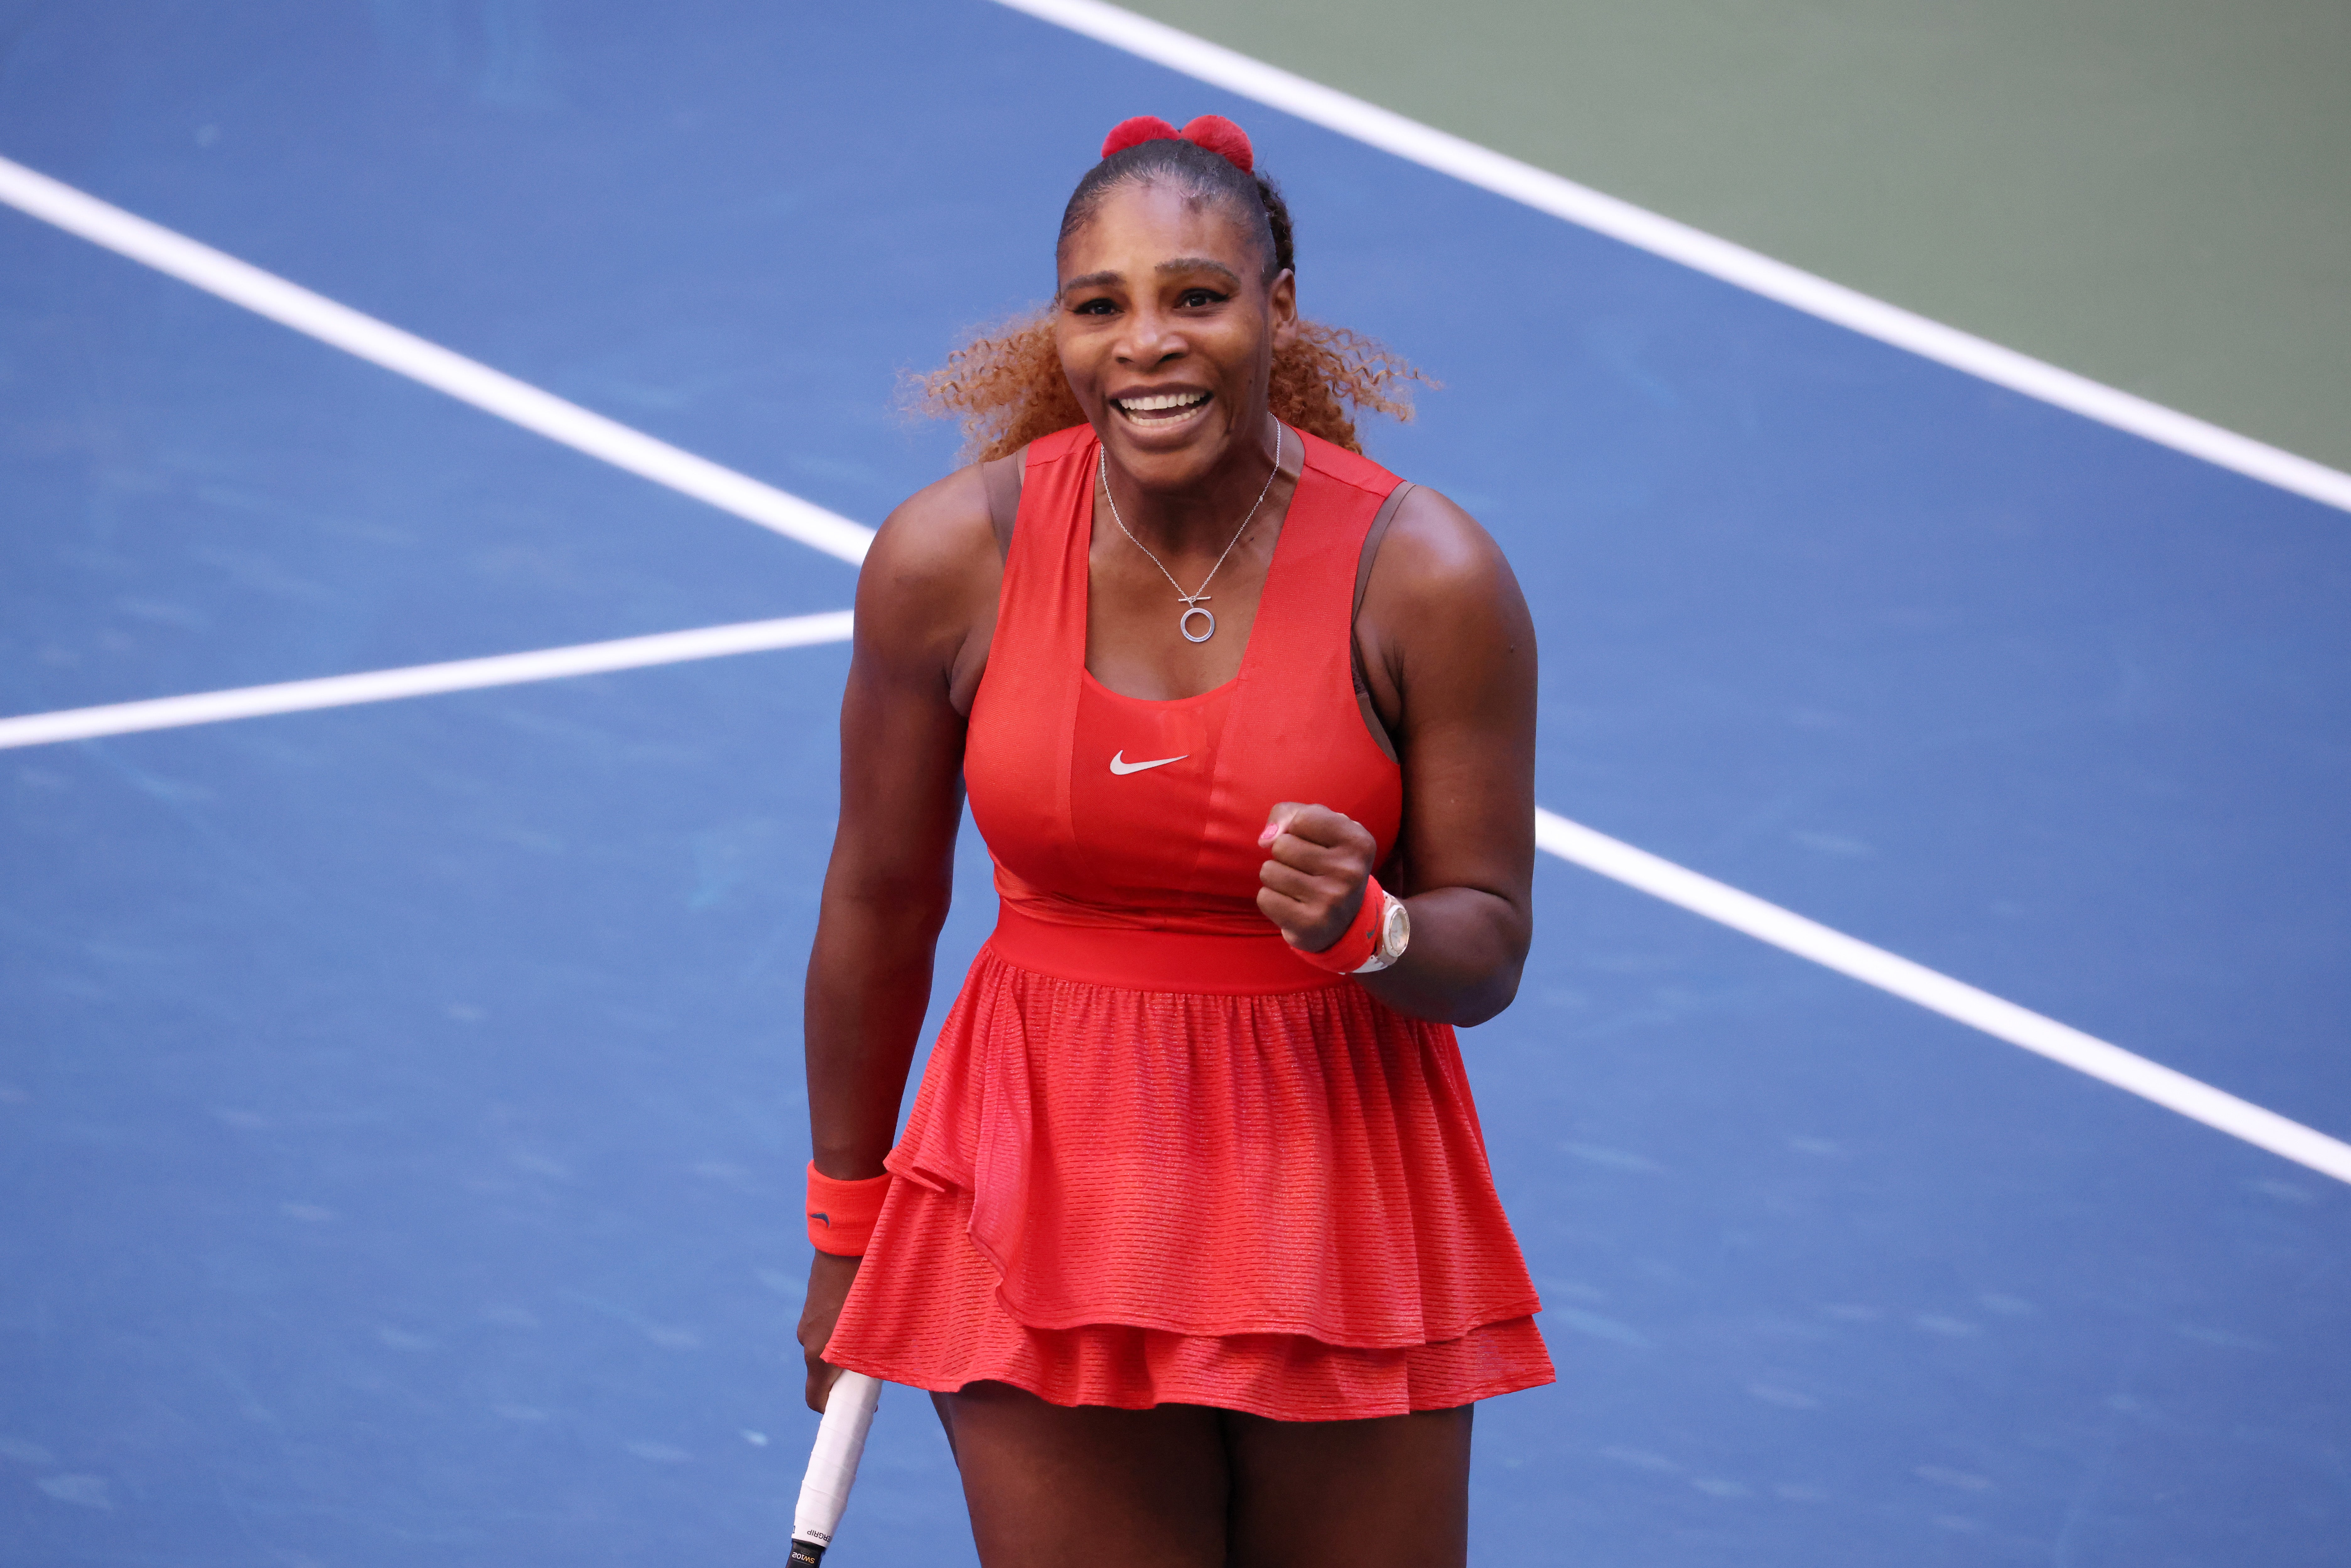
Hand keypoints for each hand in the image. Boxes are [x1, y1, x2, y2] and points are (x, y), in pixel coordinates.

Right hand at [797, 1250, 862, 1411]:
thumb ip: (873, 1357)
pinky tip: (866, 1314)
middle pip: (824, 1373)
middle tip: (877, 1371)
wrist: (845, 1241)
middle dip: (848, 1376)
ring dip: (846, 1350)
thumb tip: (881, 1375)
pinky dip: (842, 1330)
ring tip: (876, 1338)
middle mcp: (807, 1340)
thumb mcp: (877, 1328)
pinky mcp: (812, 1303)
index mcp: (818, 1354)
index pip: (816, 1399)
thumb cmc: (866, 1287)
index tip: (859, 1410)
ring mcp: (807, 1320)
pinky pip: (827, 1326)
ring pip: (827, 1347)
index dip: (834, 1410)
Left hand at [1256, 802, 1377, 952]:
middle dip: (1284, 855)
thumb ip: (1290, 814)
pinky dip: (1271, 899)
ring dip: (1275, 877)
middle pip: (1282, 845)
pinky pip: (1265, 898)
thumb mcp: (1319, 828)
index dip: (1296, 828)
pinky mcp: (1310, 925)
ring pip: (1269, 870)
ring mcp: (1332, 901)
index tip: (1312, 843)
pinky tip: (1291, 904)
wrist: (1343, 920)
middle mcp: (1350, 872)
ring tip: (1297, 887)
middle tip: (1305, 870)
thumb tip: (1265, 839)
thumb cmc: (1326, 862)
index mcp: (1359, 842)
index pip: (1303, 818)